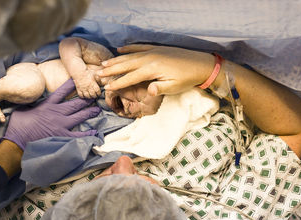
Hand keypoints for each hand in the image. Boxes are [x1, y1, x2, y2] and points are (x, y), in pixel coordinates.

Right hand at [3, 79, 100, 149]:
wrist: (18, 139)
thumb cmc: (18, 124)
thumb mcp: (25, 108)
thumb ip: (34, 103)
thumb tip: (35, 100)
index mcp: (48, 104)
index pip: (62, 91)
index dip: (71, 85)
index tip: (78, 80)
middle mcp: (57, 112)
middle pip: (76, 103)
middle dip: (86, 99)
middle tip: (94, 95)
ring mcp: (61, 124)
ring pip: (80, 116)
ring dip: (90, 112)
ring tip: (97, 109)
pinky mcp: (62, 135)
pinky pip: (78, 135)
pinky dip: (87, 134)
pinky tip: (95, 132)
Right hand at [97, 44, 215, 95]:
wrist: (200, 64)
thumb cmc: (187, 78)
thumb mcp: (174, 87)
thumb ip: (160, 89)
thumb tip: (148, 91)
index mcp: (152, 69)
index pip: (131, 77)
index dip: (118, 83)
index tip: (107, 87)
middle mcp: (150, 58)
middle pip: (126, 64)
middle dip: (112, 69)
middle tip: (99, 73)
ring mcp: (153, 52)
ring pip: (130, 55)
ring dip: (117, 59)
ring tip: (105, 63)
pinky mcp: (157, 49)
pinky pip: (139, 47)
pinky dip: (129, 48)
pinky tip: (121, 49)